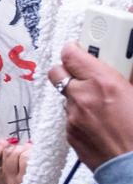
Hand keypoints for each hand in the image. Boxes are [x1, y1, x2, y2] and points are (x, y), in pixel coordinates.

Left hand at [49, 43, 132, 169]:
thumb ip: (126, 79)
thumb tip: (119, 70)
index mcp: (103, 82)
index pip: (70, 54)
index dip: (73, 50)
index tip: (80, 49)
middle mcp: (82, 96)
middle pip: (57, 72)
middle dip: (68, 70)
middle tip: (84, 74)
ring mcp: (72, 117)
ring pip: (64, 97)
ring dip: (77, 96)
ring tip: (99, 105)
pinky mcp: (70, 135)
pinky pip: (68, 118)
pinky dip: (79, 116)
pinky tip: (99, 125)